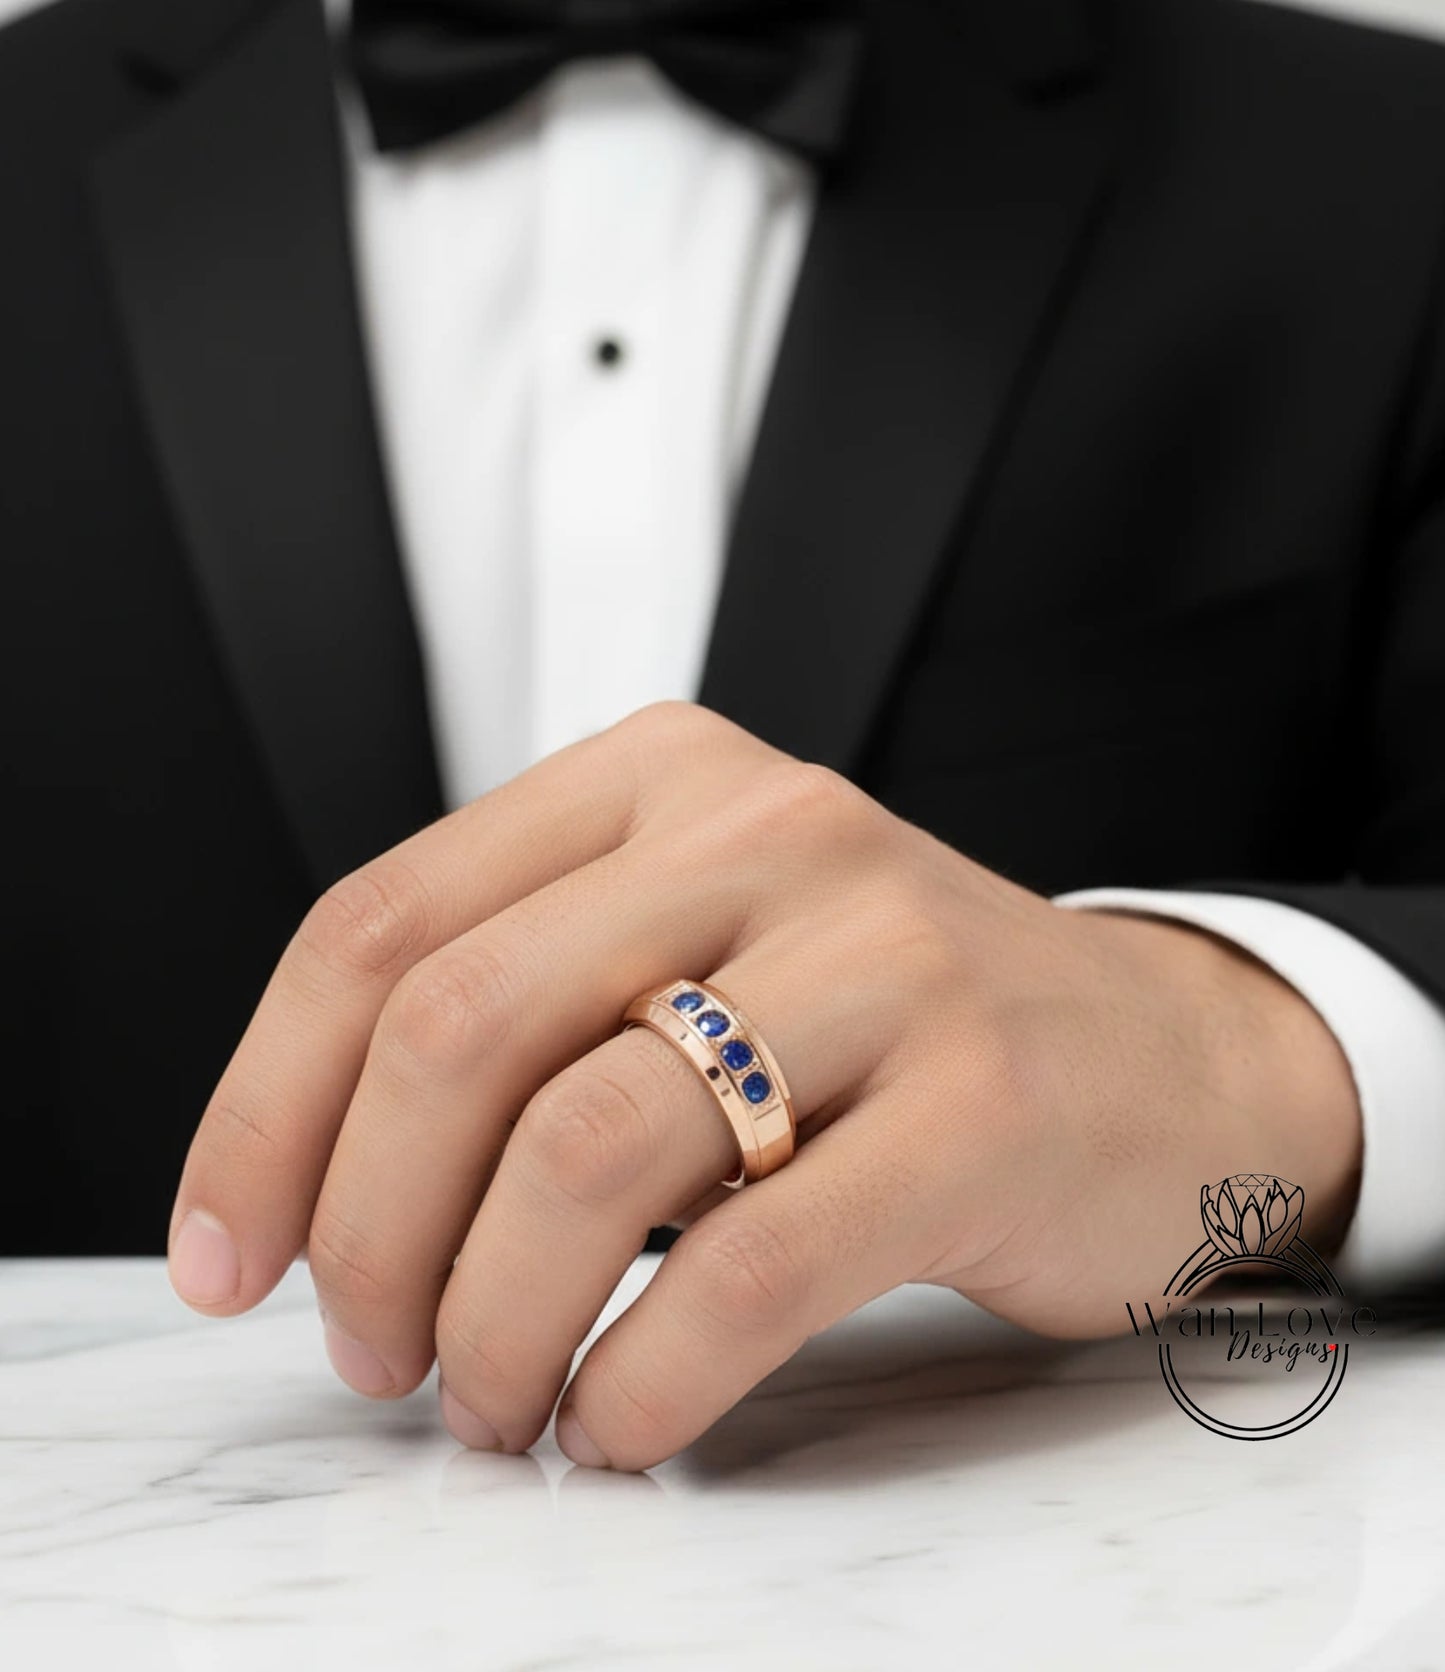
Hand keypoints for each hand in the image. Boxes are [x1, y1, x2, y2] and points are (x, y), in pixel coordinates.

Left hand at [167, 703, 1361, 1469]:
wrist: (1154, 1059)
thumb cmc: (881, 1030)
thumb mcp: (693, 952)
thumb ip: (530, 1012)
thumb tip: (311, 1188)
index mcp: (660, 777)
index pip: (384, 924)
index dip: (265, 1107)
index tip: (232, 1255)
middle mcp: (765, 830)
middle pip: (458, 1029)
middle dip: (368, 1229)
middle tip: (371, 1350)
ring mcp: (885, 954)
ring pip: (585, 1147)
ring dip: (491, 1318)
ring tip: (491, 1397)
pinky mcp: (980, 1098)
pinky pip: (748, 1266)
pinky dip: (643, 1381)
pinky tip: (621, 1423)